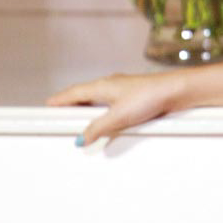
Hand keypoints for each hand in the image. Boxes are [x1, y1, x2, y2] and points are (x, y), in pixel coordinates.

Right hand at [45, 70, 185, 147]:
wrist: (175, 91)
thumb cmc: (149, 96)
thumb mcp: (118, 117)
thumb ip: (98, 128)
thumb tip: (82, 138)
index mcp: (101, 86)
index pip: (73, 93)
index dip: (59, 101)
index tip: (47, 106)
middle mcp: (110, 85)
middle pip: (83, 95)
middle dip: (70, 104)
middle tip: (58, 114)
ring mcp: (121, 90)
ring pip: (97, 99)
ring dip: (85, 108)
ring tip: (77, 120)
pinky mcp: (133, 97)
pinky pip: (109, 104)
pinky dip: (101, 111)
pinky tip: (105, 120)